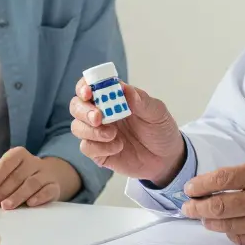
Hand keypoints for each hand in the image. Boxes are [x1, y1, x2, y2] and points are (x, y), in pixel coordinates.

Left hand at [0, 147, 80, 208]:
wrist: (45, 178)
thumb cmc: (17, 177)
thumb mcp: (2, 172)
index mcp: (18, 155)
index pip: (7, 162)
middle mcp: (32, 162)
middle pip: (18, 175)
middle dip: (3, 189)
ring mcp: (45, 174)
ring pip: (32, 183)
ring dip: (18, 195)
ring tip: (7, 206)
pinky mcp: (54, 187)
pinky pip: (48, 190)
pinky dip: (39, 197)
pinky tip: (30, 203)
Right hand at [69, 78, 184, 184]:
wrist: (167, 158)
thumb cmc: (160, 129)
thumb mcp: (157, 112)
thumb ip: (141, 100)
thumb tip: (124, 89)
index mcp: (112, 98)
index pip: (89, 87)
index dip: (83, 87)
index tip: (88, 92)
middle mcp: (101, 113)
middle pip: (76, 106)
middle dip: (83, 110)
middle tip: (98, 118)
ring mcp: (98, 133)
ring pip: (77, 127)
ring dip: (91, 131)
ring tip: (113, 134)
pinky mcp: (99, 152)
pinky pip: (86, 148)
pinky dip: (99, 147)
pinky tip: (118, 146)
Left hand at [180, 157, 244, 244]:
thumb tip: (223, 180)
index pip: (222, 179)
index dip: (201, 184)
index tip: (191, 188)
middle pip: (219, 205)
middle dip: (196, 206)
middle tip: (187, 206)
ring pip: (227, 225)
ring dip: (210, 221)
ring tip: (203, 217)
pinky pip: (242, 239)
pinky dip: (230, 233)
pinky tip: (227, 228)